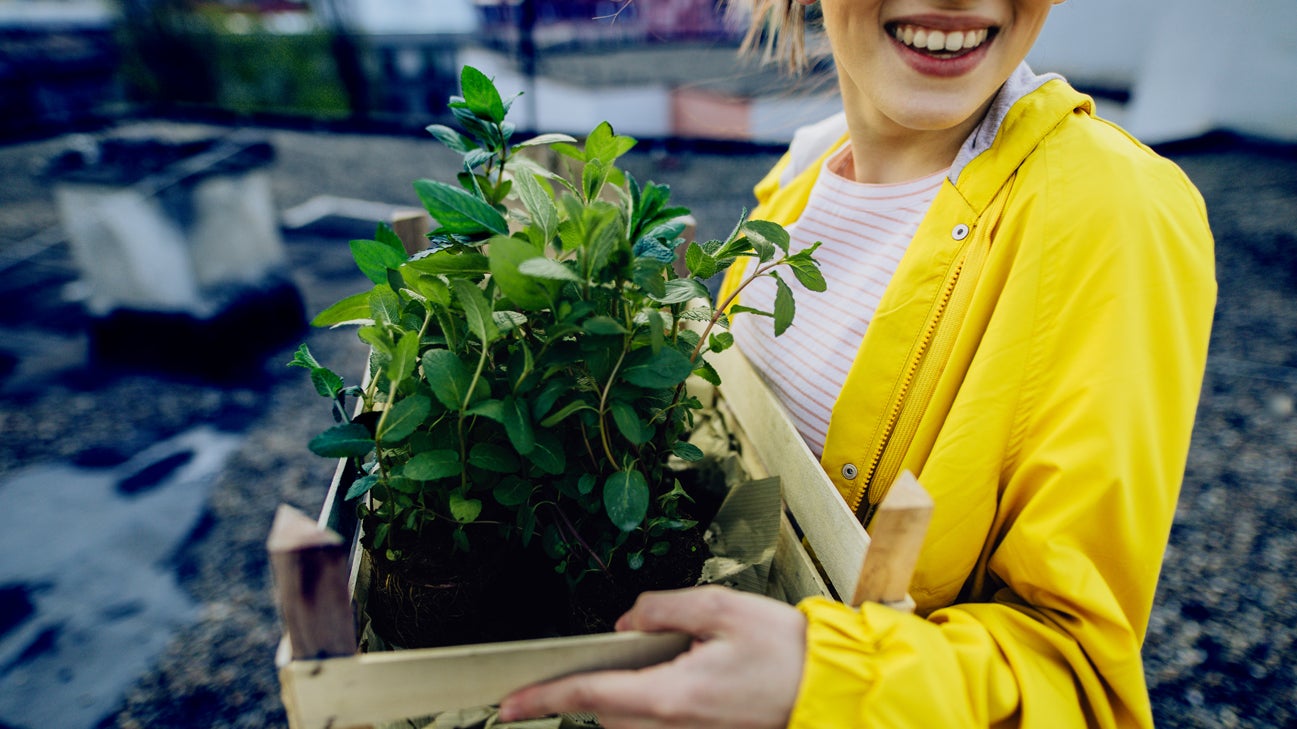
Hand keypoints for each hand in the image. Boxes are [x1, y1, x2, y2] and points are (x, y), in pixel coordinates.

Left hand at [498, 585, 806, 728]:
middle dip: (600, 682)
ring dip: (630, 692)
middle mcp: (674, 726)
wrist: (831, 689)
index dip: (544, 698)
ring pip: (633, 719)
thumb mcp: (719, 608)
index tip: (508, 705)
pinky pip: (660, 723)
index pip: (590, 696)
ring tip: (671, 656)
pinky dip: (653, 700)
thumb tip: (627, 623)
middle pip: (608, 709)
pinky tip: (686, 671)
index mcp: (670, 695)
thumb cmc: (784, 650)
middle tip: (617, 649)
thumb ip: (662, 609)